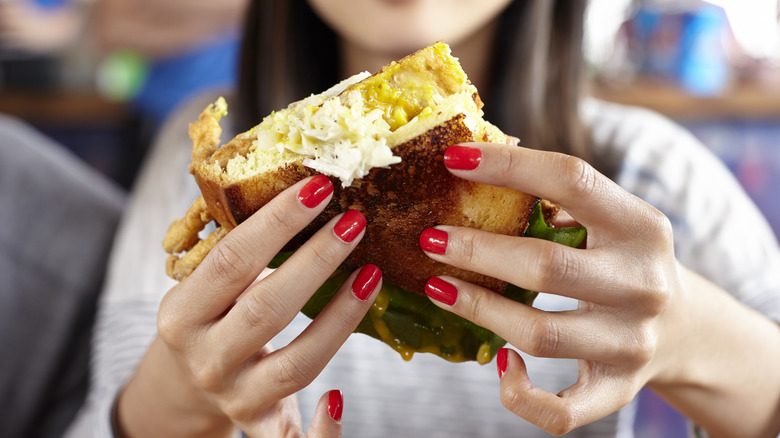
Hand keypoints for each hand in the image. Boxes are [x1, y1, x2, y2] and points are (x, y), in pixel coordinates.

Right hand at [117, 175, 382, 436]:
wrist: (185, 385)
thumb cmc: (209, 317)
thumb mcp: (206, 285)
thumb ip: (241, 251)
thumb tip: (306, 189)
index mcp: (182, 313)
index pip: (232, 260)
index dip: (277, 222)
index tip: (318, 186)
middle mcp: (205, 358)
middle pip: (267, 308)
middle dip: (316, 260)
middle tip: (355, 222)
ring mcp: (235, 396)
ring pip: (297, 363)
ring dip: (340, 318)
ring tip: (371, 275)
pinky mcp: (261, 424)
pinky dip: (321, 431)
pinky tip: (340, 399)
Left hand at [420, 143, 679, 433]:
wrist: (687, 329)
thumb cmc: (623, 259)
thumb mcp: (611, 219)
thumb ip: (558, 195)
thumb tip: (478, 159)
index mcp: (641, 227)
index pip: (572, 180)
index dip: (509, 166)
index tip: (453, 158)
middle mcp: (642, 285)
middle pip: (546, 267)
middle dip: (477, 250)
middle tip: (430, 238)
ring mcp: (631, 343)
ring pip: (540, 334)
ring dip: (478, 310)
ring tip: (436, 285)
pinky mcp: (616, 390)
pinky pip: (560, 409)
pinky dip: (520, 393)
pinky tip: (499, 363)